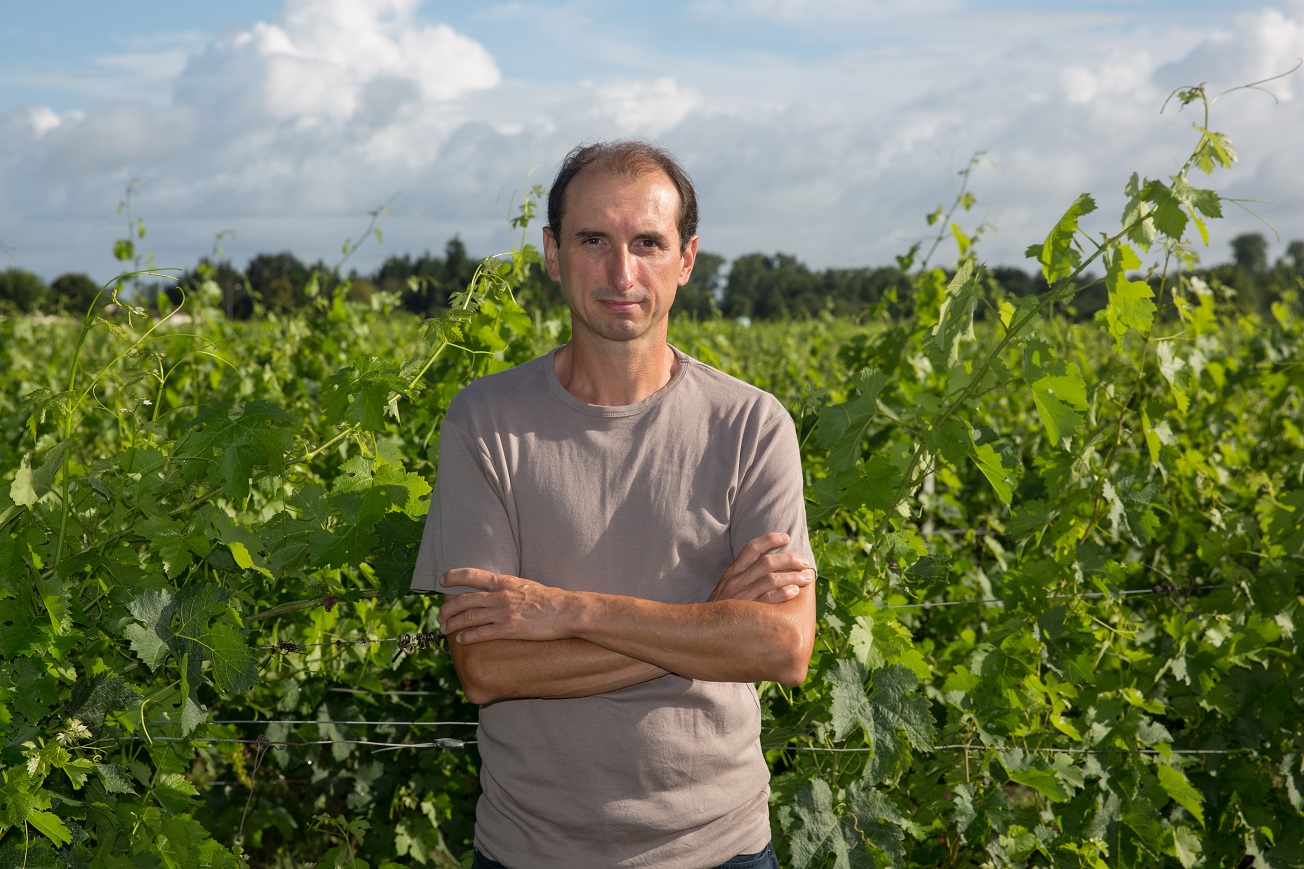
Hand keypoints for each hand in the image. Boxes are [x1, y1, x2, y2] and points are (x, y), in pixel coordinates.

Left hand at [438, 569, 575, 643]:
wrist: (567, 611)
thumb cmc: (551, 600)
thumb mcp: (527, 586)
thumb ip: (510, 588)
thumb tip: (499, 591)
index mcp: (504, 582)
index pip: (472, 575)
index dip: (454, 577)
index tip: (443, 580)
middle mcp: (500, 595)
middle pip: (464, 599)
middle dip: (448, 608)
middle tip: (440, 615)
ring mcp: (503, 612)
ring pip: (468, 617)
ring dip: (453, 624)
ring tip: (444, 629)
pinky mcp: (509, 629)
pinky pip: (481, 633)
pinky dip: (467, 636)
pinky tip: (461, 640)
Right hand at [709, 532, 814, 604]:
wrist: (702, 632)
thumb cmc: (721, 610)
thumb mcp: (727, 588)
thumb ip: (744, 576)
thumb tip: (770, 565)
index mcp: (732, 572)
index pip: (751, 548)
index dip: (770, 539)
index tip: (786, 537)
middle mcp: (736, 582)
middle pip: (766, 562)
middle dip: (790, 560)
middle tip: (804, 562)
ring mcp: (741, 597)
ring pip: (771, 579)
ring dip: (793, 577)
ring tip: (806, 578)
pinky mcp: (746, 614)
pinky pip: (768, 600)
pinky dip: (783, 594)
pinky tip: (795, 592)